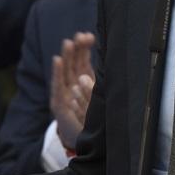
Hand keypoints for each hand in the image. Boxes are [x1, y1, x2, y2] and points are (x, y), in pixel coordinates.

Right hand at [50, 32, 95, 150]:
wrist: (81, 139)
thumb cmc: (92, 116)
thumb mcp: (101, 97)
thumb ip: (103, 82)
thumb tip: (117, 63)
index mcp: (83, 81)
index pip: (84, 61)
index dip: (85, 48)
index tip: (89, 36)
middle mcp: (72, 84)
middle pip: (74, 63)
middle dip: (76, 48)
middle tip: (80, 35)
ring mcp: (63, 93)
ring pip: (65, 71)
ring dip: (67, 56)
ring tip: (69, 43)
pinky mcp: (58, 103)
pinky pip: (57, 86)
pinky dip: (57, 72)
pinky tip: (58, 60)